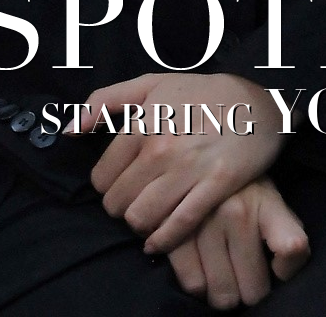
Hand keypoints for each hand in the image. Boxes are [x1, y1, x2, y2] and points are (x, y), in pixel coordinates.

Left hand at [77, 71, 287, 253]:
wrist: (255, 101)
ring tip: (147, 217)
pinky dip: (163, 240)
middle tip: (134, 202)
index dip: (106, 187)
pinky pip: (178, 226)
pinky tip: (158, 240)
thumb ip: (105, 102)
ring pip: (143, 218)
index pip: (102, 178)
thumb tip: (70, 130)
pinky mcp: (214, 188)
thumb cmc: (199, 93)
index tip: (118, 185)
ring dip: (140, 224)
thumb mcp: (151, 84)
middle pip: (119, 203)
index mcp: (143, 123)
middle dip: (121, 208)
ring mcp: (188, 170)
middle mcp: (161, 148)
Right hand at [167, 175, 309, 307]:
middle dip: (248, 290)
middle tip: (244, 276)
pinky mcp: (173, 230)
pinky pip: (193, 284)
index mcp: (265, 202)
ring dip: (222, 292)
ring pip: (220, 294)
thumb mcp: (272, 199)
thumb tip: (280, 273)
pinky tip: (204, 270)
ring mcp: (203, 222)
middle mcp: (236, 212)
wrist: (199, 155)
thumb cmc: (242, 188)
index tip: (277, 269)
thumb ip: (286, 233)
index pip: (292, 247)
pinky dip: (200, 286)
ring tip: (224, 274)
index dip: (286, 269)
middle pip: (252, 291)